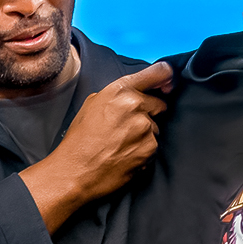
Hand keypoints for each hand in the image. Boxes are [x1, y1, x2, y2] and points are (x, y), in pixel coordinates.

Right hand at [22, 61, 172, 231]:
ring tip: (121, 143)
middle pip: (160, 104)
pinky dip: (144, 150)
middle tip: (128, 127)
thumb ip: (117, 95)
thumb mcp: (92, 104)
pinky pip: (154, 145)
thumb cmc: (79, 140)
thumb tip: (134, 93)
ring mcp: (144, 127)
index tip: (168, 85)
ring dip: (145, 134)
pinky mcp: (150, 147)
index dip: (167, 78)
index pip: (160, 72)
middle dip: (149, 113)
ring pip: (156, 127)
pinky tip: (125, 154)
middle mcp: (135, 105)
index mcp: (120, 90)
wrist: (74, 171)